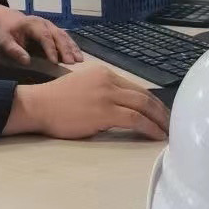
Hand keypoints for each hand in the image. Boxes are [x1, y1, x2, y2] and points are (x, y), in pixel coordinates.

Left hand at [0, 4, 81, 64]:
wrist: (10, 21)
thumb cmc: (8, 33)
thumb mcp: (5, 42)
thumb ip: (14, 51)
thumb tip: (26, 61)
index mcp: (32, 24)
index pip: (44, 36)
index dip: (50, 49)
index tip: (55, 62)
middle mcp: (44, 23)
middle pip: (57, 35)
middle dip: (65, 50)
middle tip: (71, 63)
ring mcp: (51, 26)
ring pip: (64, 36)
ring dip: (72, 48)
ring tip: (79, 60)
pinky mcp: (54, 30)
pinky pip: (66, 37)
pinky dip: (73, 46)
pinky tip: (78, 56)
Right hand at [3, 64, 169, 140]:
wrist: (38, 105)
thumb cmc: (56, 101)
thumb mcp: (83, 86)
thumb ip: (103, 93)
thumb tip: (122, 110)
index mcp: (103, 72)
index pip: (135, 87)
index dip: (152, 102)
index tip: (160, 113)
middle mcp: (108, 80)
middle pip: (144, 95)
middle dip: (161, 111)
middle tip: (171, 124)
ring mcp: (107, 95)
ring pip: (144, 106)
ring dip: (160, 120)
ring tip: (168, 132)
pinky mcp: (105, 111)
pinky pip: (136, 119)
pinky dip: (150, 128)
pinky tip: (157, 136)